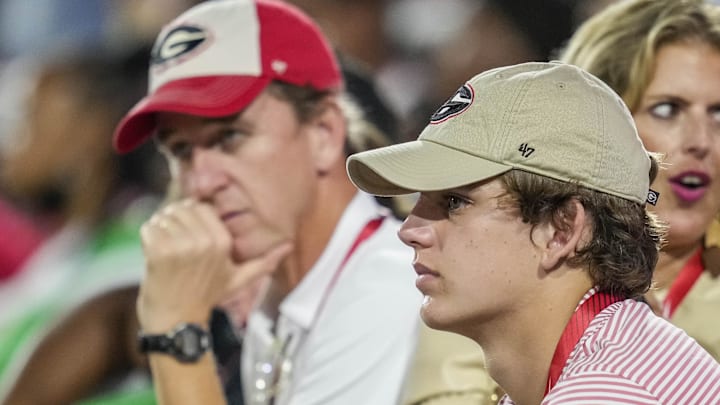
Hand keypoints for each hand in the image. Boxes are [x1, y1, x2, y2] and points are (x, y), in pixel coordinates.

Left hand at [137, 199, 290, 331]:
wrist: (176, 324)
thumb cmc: (206, 299)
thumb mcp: (239, 280)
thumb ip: (264, 262)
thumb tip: (288, 246)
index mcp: (223, 242)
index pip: (201, 207)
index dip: (191, 218)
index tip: (188, 237)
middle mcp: (205, 241)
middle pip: (181, 208)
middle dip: (173, 221)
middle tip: (174, 244)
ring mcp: (181, 247)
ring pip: (163, 216)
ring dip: (160, 229)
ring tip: (165, 251)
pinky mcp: (159, 252)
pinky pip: (149, 227)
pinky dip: (147, 238)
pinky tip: (153, 255)